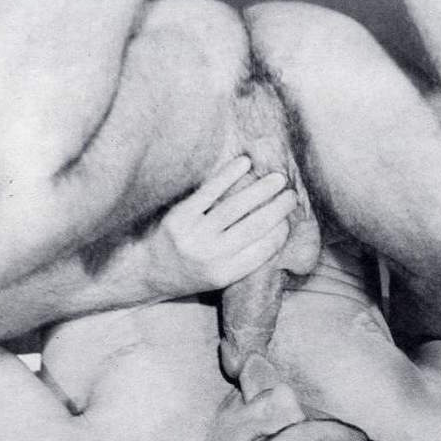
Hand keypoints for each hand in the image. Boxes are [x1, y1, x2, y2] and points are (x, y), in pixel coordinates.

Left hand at [148, 156, 295, 294]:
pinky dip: (228, 175)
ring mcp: (193, 235)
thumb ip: (246, 258)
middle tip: (292, 194)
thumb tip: (279, 228)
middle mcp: (210, 257)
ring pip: (234, 207)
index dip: (280, 231)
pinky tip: (244, 163)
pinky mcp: (179, 217)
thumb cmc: (191, 272)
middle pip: (253, 227)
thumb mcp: (220, 276)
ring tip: (277, 178)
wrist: (147, 271)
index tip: (290, 218)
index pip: (263, 250)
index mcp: (225, 275)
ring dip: (260, 189)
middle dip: (277, 208)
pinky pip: (209, 192)